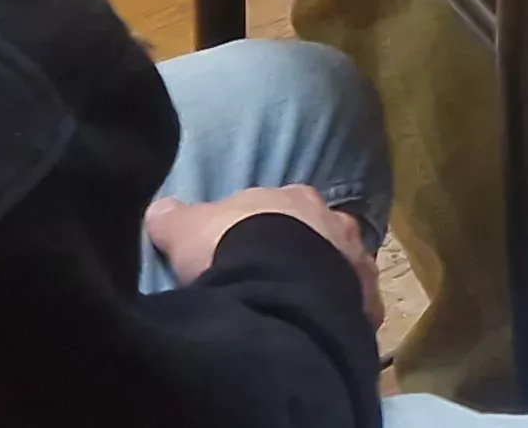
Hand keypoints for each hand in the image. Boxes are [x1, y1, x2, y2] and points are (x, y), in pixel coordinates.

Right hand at [147, 188, 379, 322]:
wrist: (275, 289)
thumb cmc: (230, 248)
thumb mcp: (185, 228)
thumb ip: (175, 217)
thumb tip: (161, 209)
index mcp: (296, 197)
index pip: (280, 207)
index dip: (262, 226)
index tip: (247, 246)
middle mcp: (335, 222)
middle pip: (317, 234)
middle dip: (299, 252)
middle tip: (271, 278)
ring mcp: (356, 261)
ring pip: (340, 269)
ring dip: (322, 282)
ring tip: (295, 307)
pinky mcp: (366, 302)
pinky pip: (356, 308)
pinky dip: (340, 315)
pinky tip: (321, 329)